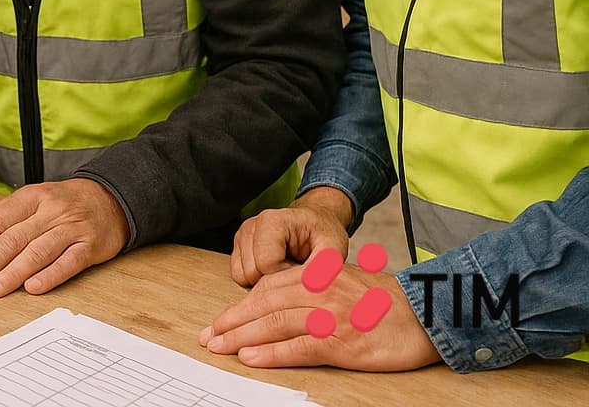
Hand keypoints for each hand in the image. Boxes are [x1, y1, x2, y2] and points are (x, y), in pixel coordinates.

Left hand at [0, 179, 128, 296]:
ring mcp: (71, 228)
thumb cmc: (64, 203)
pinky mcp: (91, 245)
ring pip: (38, 251)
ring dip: (13, 272)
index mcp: (31, 197)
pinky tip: (33, 287)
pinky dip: (50, 275)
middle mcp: (50, 211)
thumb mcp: (30, 200)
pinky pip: (69, 262)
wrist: (111, 198)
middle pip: (13, 238)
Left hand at [201, 261, 441, 370]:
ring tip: (219, 347)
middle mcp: (318, 291)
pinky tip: (251, 358)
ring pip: (274, 324)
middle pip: (264, 305)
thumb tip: (279, 302)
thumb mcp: (344, 281)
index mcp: (316, 275)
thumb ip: (313, 286)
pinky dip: (271, 354)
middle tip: (208, 336)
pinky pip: (298, 348)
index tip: (220, 320)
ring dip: (242, 337)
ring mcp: (329, 316)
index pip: (267, 288)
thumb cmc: (386, 300)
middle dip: (231, 321)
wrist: (427, 312)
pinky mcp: (341, 342)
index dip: (240, 305)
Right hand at [231, 187, 352, 286]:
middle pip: (252, 271)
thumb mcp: (332, 248)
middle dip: (274, 279)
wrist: (314, 222)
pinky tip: (273, 268)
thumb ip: (322, 267)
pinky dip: (256, 278)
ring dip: (265, 279)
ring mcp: (242, 235)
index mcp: (272, 221)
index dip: (287, 275)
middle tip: (294, 268)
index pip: (267, 264)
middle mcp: (252, 225)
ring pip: (242, 276)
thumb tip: (311, 288)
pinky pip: (238, 275)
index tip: (302, 269)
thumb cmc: (322, 234)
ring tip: (284, 267)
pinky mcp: (238, 246)